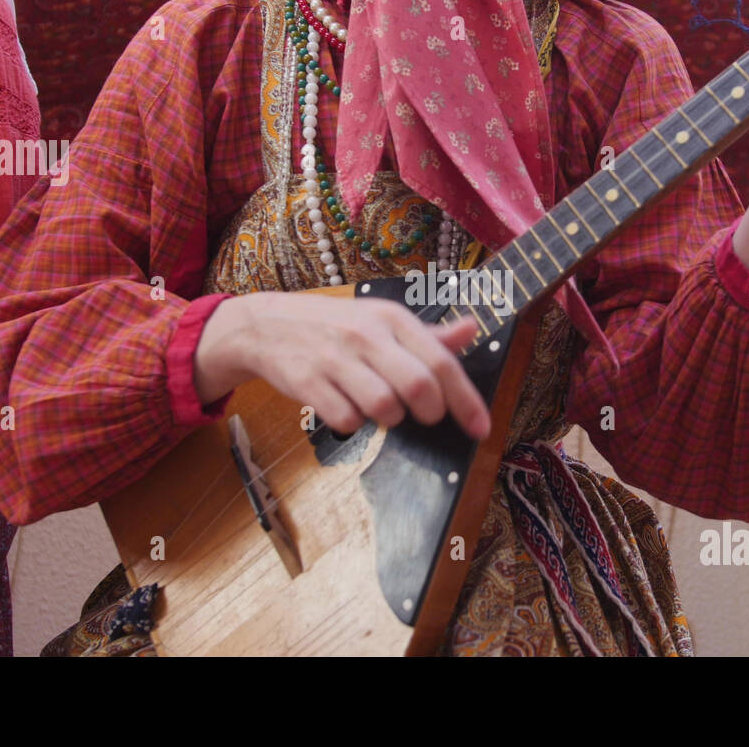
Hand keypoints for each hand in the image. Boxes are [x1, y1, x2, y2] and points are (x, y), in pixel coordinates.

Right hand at [193, 292, 491, 439]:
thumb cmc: (336, 326)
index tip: (481, 429)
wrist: (267, 326)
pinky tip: (345, 407)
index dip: (467, 401)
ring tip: (378, 406)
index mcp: (392, 318)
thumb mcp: (382, 320)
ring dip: (389, 419)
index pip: (442, 362)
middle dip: (429, 413)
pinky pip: (346, 421)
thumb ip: (428, 334)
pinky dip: (353, 425)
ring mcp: (335, 358)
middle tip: (422, 416)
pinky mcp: (308, 382)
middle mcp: (366, 335)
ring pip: (384, 408)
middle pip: (419, 387)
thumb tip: (471, 330)